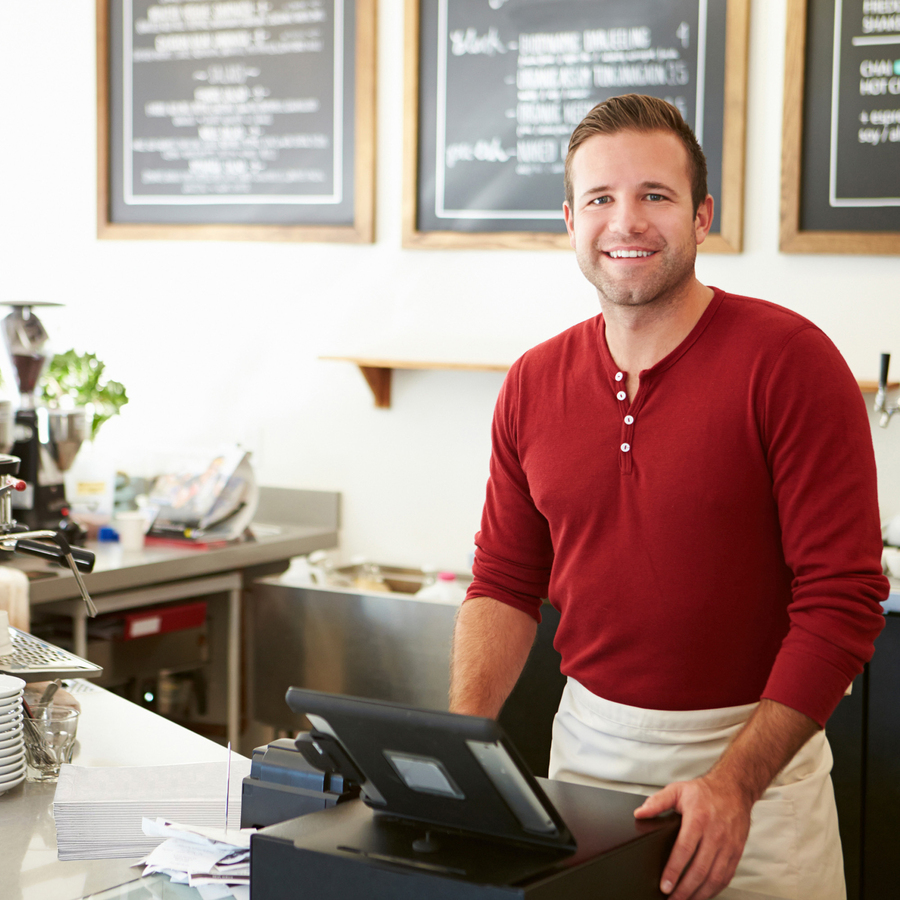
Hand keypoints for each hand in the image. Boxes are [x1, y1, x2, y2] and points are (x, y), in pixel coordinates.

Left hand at [633, 773, 752, 899]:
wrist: (734, 789)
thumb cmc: (704, 792)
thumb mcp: (677, 790)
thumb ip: (657, 802)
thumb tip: (640, 813)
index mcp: (698, 819)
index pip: (684, 849)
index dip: (673, 870)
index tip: (664, 885)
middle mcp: (715, 834)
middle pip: (699, 869)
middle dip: (684, 889)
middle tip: (672, 899)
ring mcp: (728, 845)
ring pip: (714, 877)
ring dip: (699, 894)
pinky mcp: (736, 852)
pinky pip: (726, 876)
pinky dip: (714, 890)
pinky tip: (703, 895)